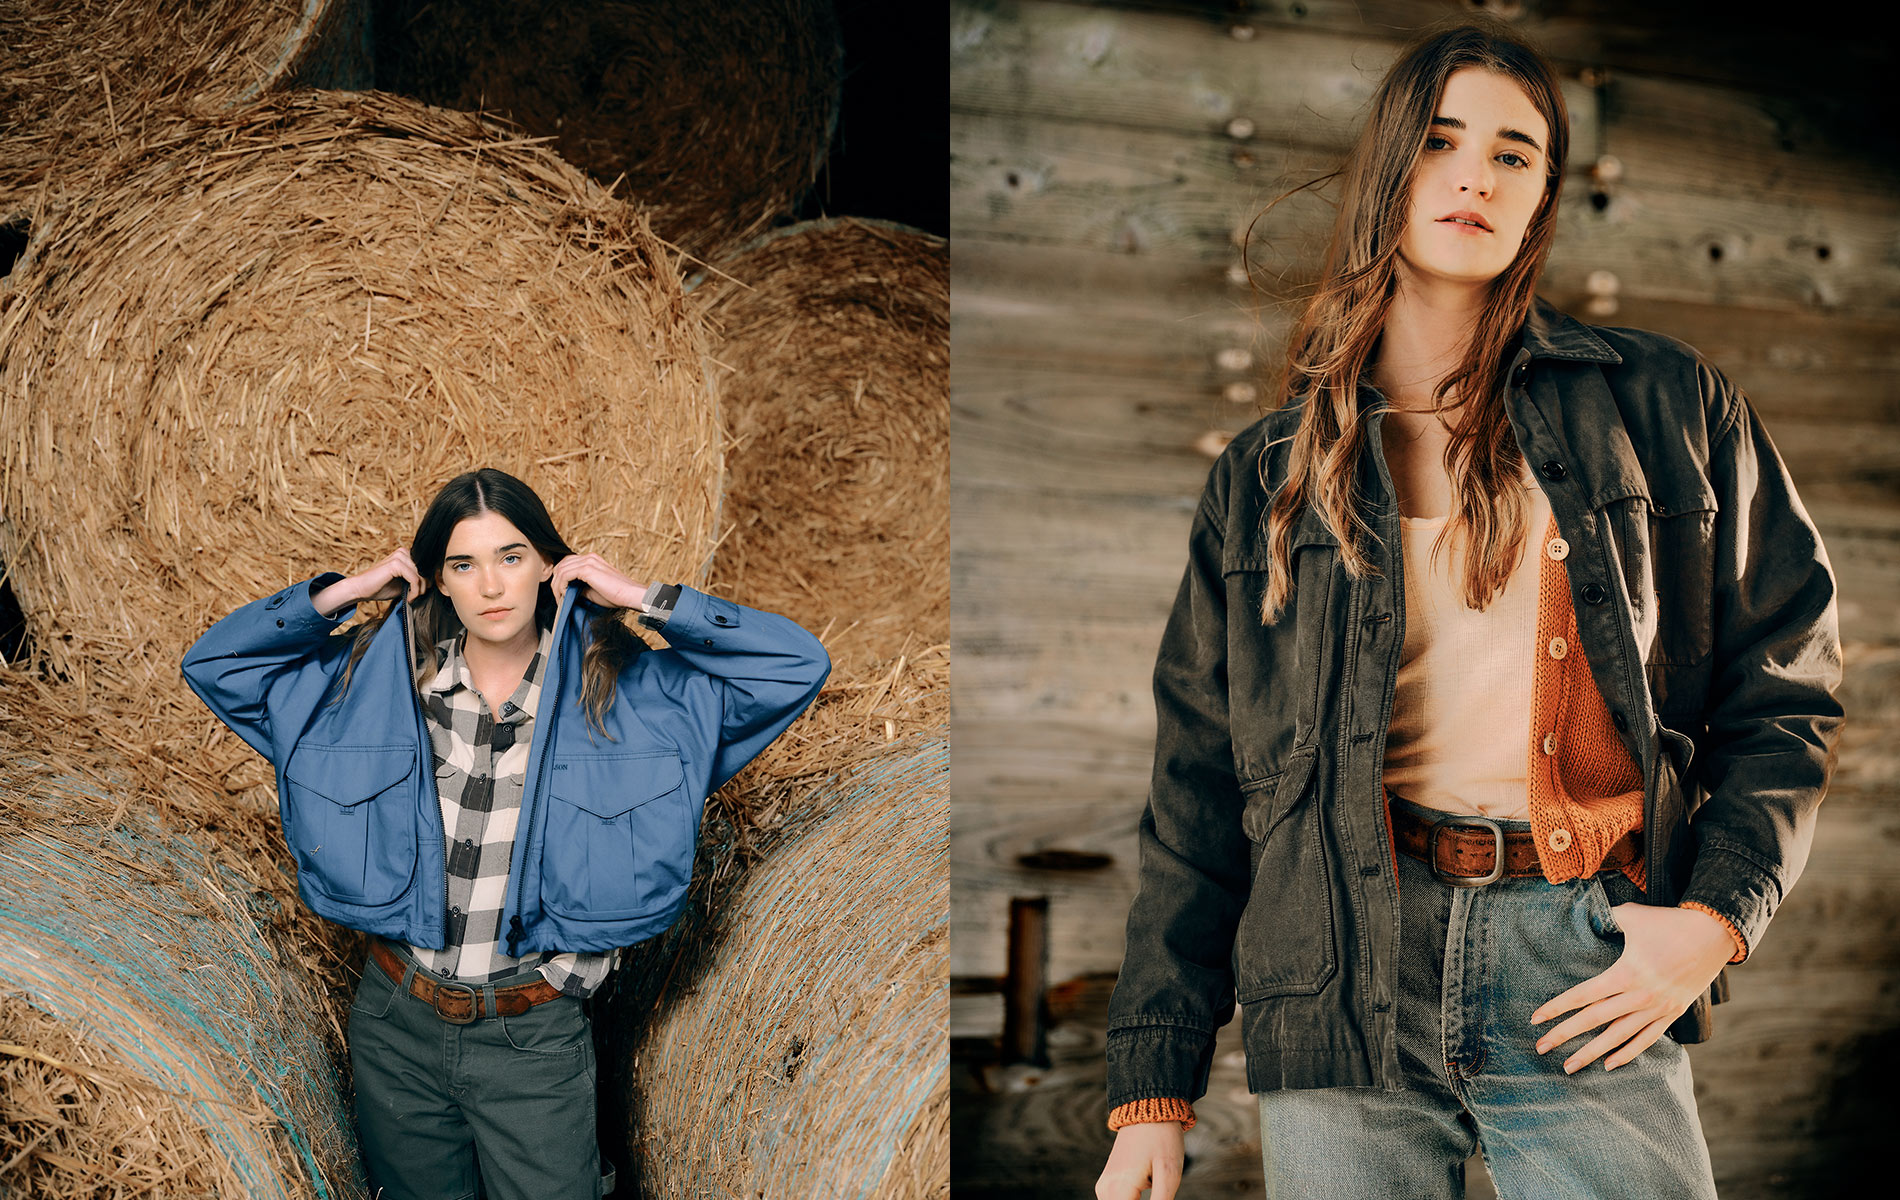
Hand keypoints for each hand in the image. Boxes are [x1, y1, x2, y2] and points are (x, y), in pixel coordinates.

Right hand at [314, 547, 424, 616]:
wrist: (360, 589)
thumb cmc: (380, 587)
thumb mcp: (403, 583)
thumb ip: (417, 580)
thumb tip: (434, 583)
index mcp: (406, 554)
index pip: (426, 566)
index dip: (428, 581)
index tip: (421, 594)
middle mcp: (404, 552)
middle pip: (426, 571)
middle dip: (424, 587)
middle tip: (415, 597)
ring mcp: (400, 556)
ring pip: (422, 576)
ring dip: (419, 590)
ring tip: (410, 598)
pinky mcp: (396, 564)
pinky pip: (415, 579)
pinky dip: (415, 591)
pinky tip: (408, 598)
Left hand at [547, 553, 646, 610]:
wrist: (630, 595)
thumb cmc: (616, 595)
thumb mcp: (593, 589)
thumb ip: (579, 586)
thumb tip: (566, 591)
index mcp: (592, 560)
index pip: (568, 563)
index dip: (561, 578)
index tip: (561, 593)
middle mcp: (589, 557)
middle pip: (562, 565)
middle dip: (556, 581)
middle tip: (558, 596)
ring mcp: (588, 561)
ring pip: (561, 570)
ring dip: (557, 586)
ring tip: (560, 598)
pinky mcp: (587, 569)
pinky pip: (564, 575)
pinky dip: (560, 586)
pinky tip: (564, 595)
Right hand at [1096, 1122, 1183, 1199]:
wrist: (1147, 1109)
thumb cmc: (1161, 1139)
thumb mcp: (1169, 1174)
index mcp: (1119, 1189)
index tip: (1161, 1199)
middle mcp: (1105, 1190)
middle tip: (1159, 1189)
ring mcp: (1104, 1187)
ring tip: (1156, 1184)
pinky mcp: (1108, 1183)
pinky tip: (1150, 1187)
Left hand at [1531, 902, 1736, 1072]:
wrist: (1715, 935)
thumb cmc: (1670, 922)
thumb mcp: (1633, 915)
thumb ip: (1606, 918)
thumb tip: (1587, 914)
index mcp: (1626, 973)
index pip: (1583, 995)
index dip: (1557, 1008)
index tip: (1535, 1019)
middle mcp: (1640, 996)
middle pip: (1594, 1020)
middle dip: (1564, 1035)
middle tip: (1540, 1048)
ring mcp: (1658, 1008)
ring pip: (1618, 1037)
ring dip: (1592, 1053)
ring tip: (1569, 1066)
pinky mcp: (1672, 1014)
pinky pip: (1647, 1039)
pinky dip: (1628, 1053)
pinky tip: (1610, 1064)